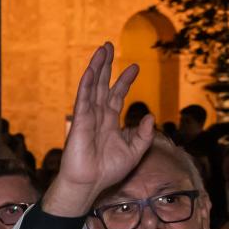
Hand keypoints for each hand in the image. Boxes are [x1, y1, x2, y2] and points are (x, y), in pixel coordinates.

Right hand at [45, 43, 155, 217]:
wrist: (90, 184)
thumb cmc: (109, 172)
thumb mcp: (135, 152)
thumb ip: (143, 135)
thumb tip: (149, 116)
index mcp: (110, 123)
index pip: (117, 96)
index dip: (124, 81)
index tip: (135, 67)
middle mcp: (98, 116)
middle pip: (103, 85)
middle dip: (107, 66)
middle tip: (110, 45)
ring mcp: (88, 117)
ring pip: (92, 86)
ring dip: (97, 67)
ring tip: (102, 49)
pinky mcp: (80, 121)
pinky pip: (83, 98)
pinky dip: (87, 83)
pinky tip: (91, 69)